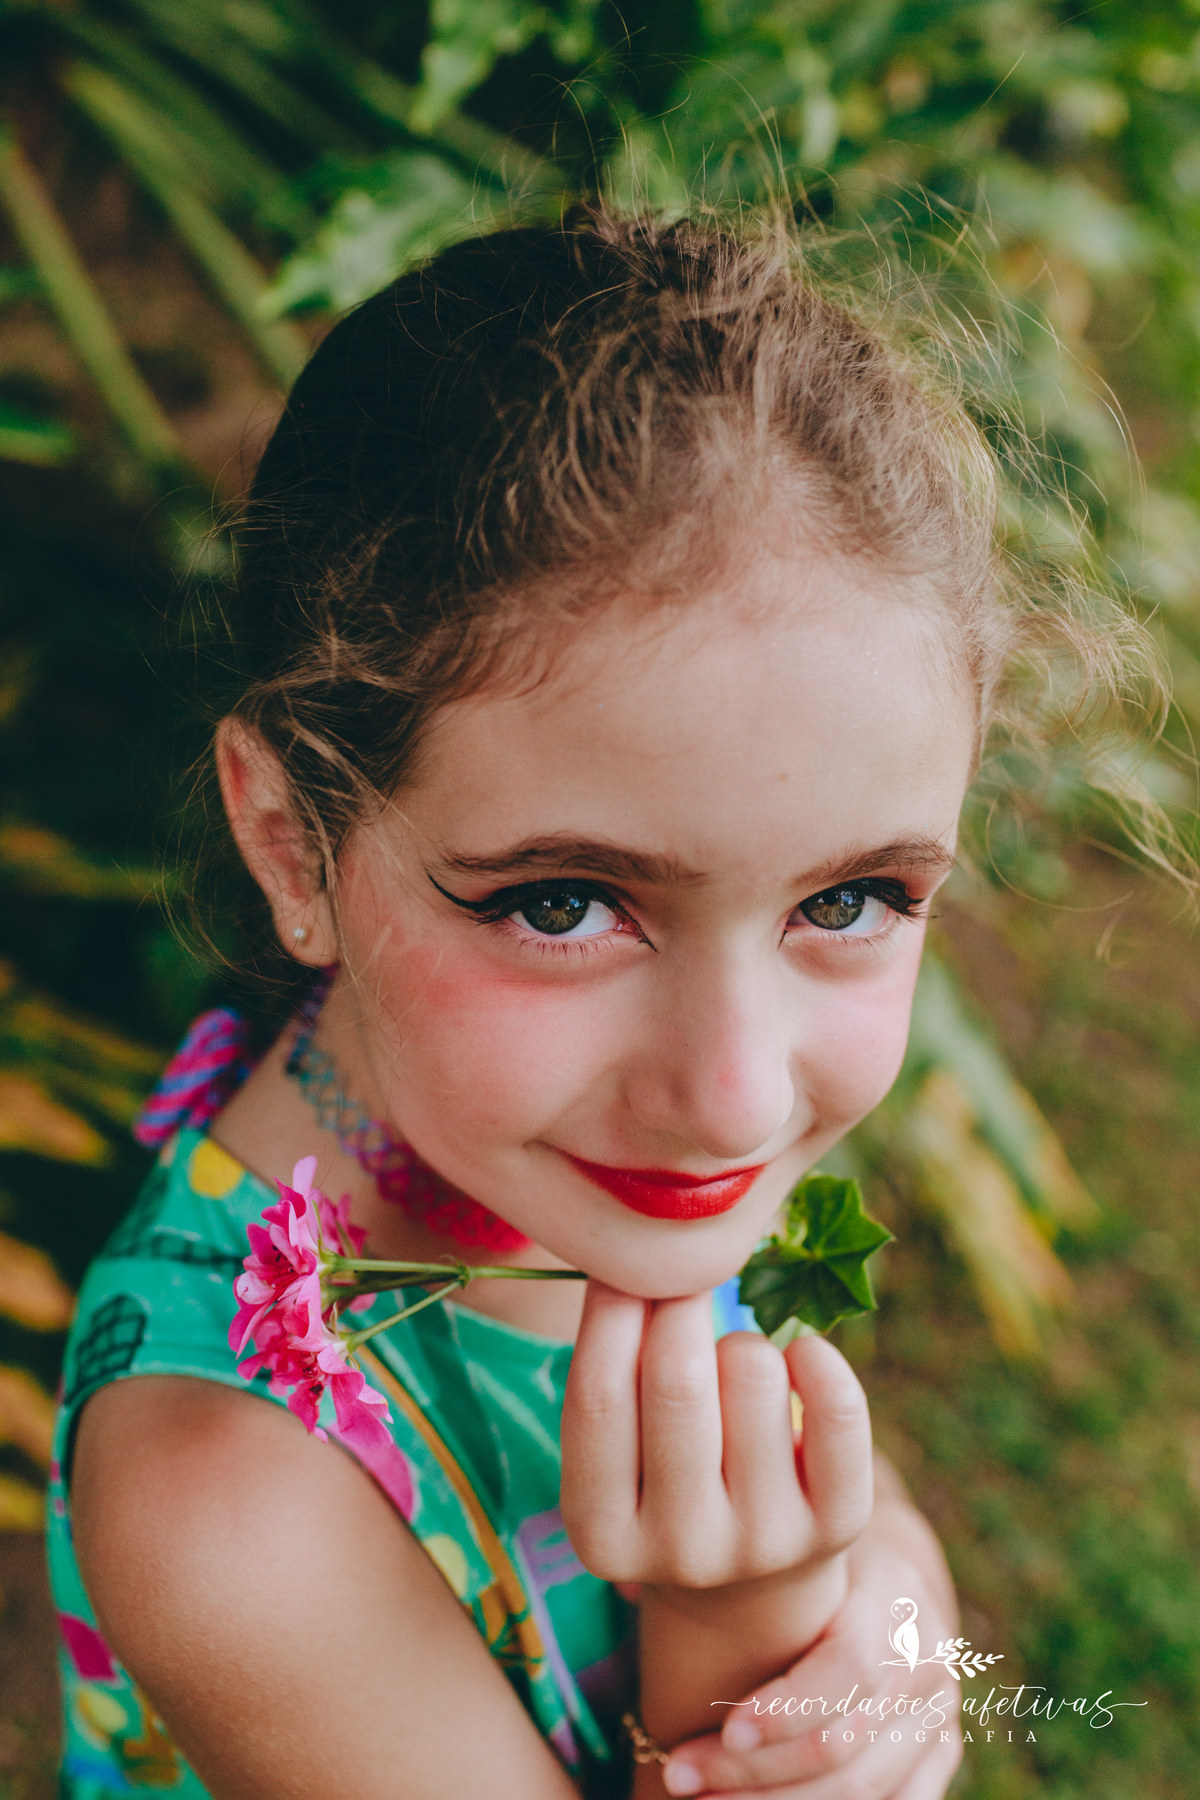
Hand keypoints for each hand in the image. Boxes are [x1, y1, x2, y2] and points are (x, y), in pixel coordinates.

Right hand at [561, 1280, 872, 1591]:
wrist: (752, 1581)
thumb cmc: (666, 1473)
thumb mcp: (620, 1447)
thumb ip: (614, 1365)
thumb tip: (636, 1251)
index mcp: (602, 1534)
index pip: (596, 1395)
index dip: (611, 1306)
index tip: (629, 1260)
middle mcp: (681, 1551)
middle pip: (676, 1379)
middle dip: (680, 1302)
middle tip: (687, 1280)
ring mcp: (764, 1543)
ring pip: (755, 1373)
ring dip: (745, 1341)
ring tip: (738, 1364)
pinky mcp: (837, 1526)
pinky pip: (838, 1407)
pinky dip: (818, 1357)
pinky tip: (801, 1355)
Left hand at [655, 1462, 963, 1798]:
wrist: (887, 1583)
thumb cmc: (812, 1565)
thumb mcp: (789, 1553)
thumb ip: (733, 1573)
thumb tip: (626, 1587)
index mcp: (892, 1600)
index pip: (850, 1667)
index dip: (787, 1708)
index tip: (720, 1731)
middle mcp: (927, 1665)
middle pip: (845, 1745)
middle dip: (756, 1775)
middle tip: (679, 1779)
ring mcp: (938, 1719)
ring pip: (864, 1791)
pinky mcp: (939, 1759)